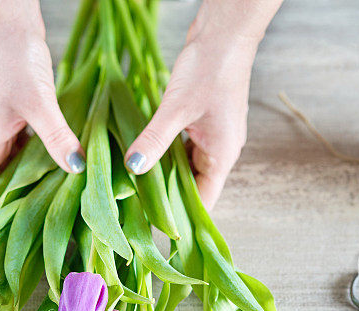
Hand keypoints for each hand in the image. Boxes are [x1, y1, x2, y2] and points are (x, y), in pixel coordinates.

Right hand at [0, 0, 84, 203]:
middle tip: (55, 219)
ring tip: (65, 197)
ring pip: (17, 165)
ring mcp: (3, 126)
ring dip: (38, 179)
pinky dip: (45, 156)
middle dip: (24, 201)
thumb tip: (76, 168)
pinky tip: (67, 162)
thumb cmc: (14, 57)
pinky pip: (29, 145)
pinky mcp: (18, 113)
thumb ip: (57, 137)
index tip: (22, 232)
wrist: (8, 19)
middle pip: (1, 183)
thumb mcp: (38, 102)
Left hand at [124, 1, 280, 207]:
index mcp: (222, 155)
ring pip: (186, 166)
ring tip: (136, 188)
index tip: (156, 230)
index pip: (204, 201)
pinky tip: (145, 155)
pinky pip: (182, 147)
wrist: (225, 32)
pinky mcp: (202, 121)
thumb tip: (133, 168)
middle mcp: (220, 150)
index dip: (182, 218)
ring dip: (165, 175)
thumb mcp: (177, 107)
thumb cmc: (210, 68)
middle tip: (136, 210)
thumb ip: (154, 139)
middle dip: (168, 198)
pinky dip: (165, 153)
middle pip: (194, 186)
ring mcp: (212, 135)